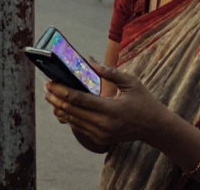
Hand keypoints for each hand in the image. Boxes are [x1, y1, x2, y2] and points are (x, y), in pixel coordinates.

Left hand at [44, 62, 168, 147]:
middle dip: (57, 98)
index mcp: (111, 109)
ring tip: (50, 96)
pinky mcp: (100, 139)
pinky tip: (61, 107)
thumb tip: (90, 60)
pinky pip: (79, 127)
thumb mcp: (131, 82)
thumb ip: (110, 72)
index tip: (51, 83)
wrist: (154, 127)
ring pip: (73, 121)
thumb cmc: (143, 101)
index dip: (63, 91)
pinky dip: (68, 117)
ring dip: (59, 108)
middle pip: (72, 111)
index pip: (80, 100)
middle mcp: (104, 124)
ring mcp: (101, 134)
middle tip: (46, 88)